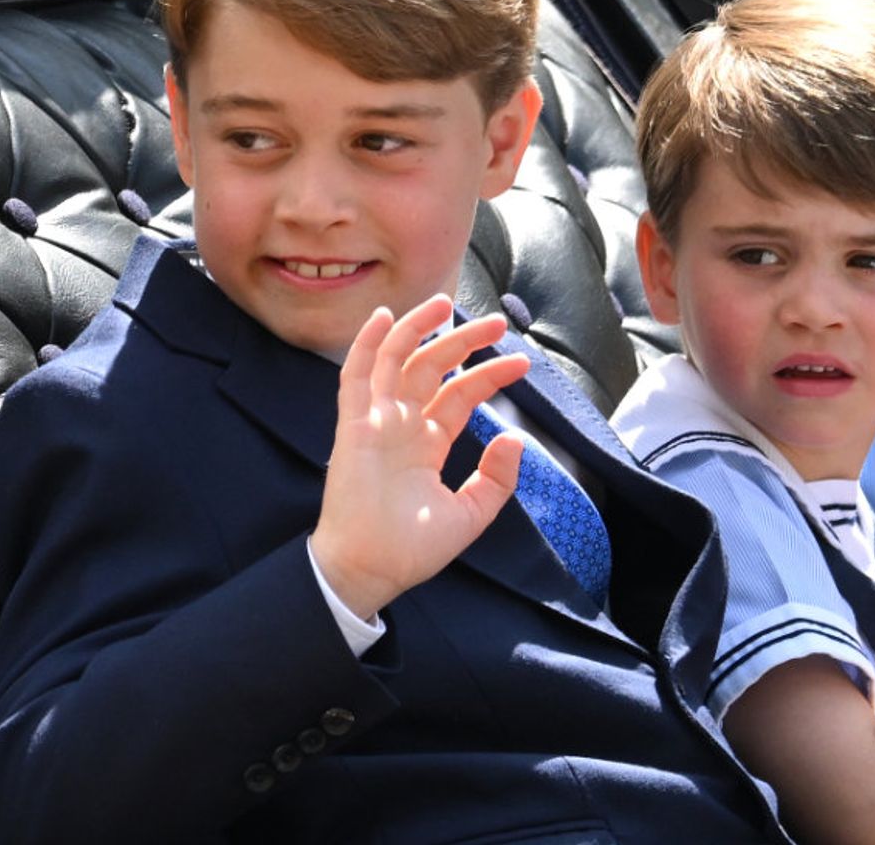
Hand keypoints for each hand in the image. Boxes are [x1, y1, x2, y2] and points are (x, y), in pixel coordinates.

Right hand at [309, 295, 529, 618]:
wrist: (369, 571)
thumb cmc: (410, 549)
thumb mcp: (470, 515)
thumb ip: (496, 480)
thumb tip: (515, 440)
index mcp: (427, 445)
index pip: (459, 396)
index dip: (489, 376)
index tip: (521, 364)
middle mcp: (402, 426)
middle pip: (432, 369)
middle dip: (463, 342)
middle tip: (497, 322)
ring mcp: (376, 423)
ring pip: (395, 362)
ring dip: (418, 329)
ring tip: (446, 303)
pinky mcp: (353, 427)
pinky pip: (356, 377)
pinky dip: (368, 346)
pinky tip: (384, 318)